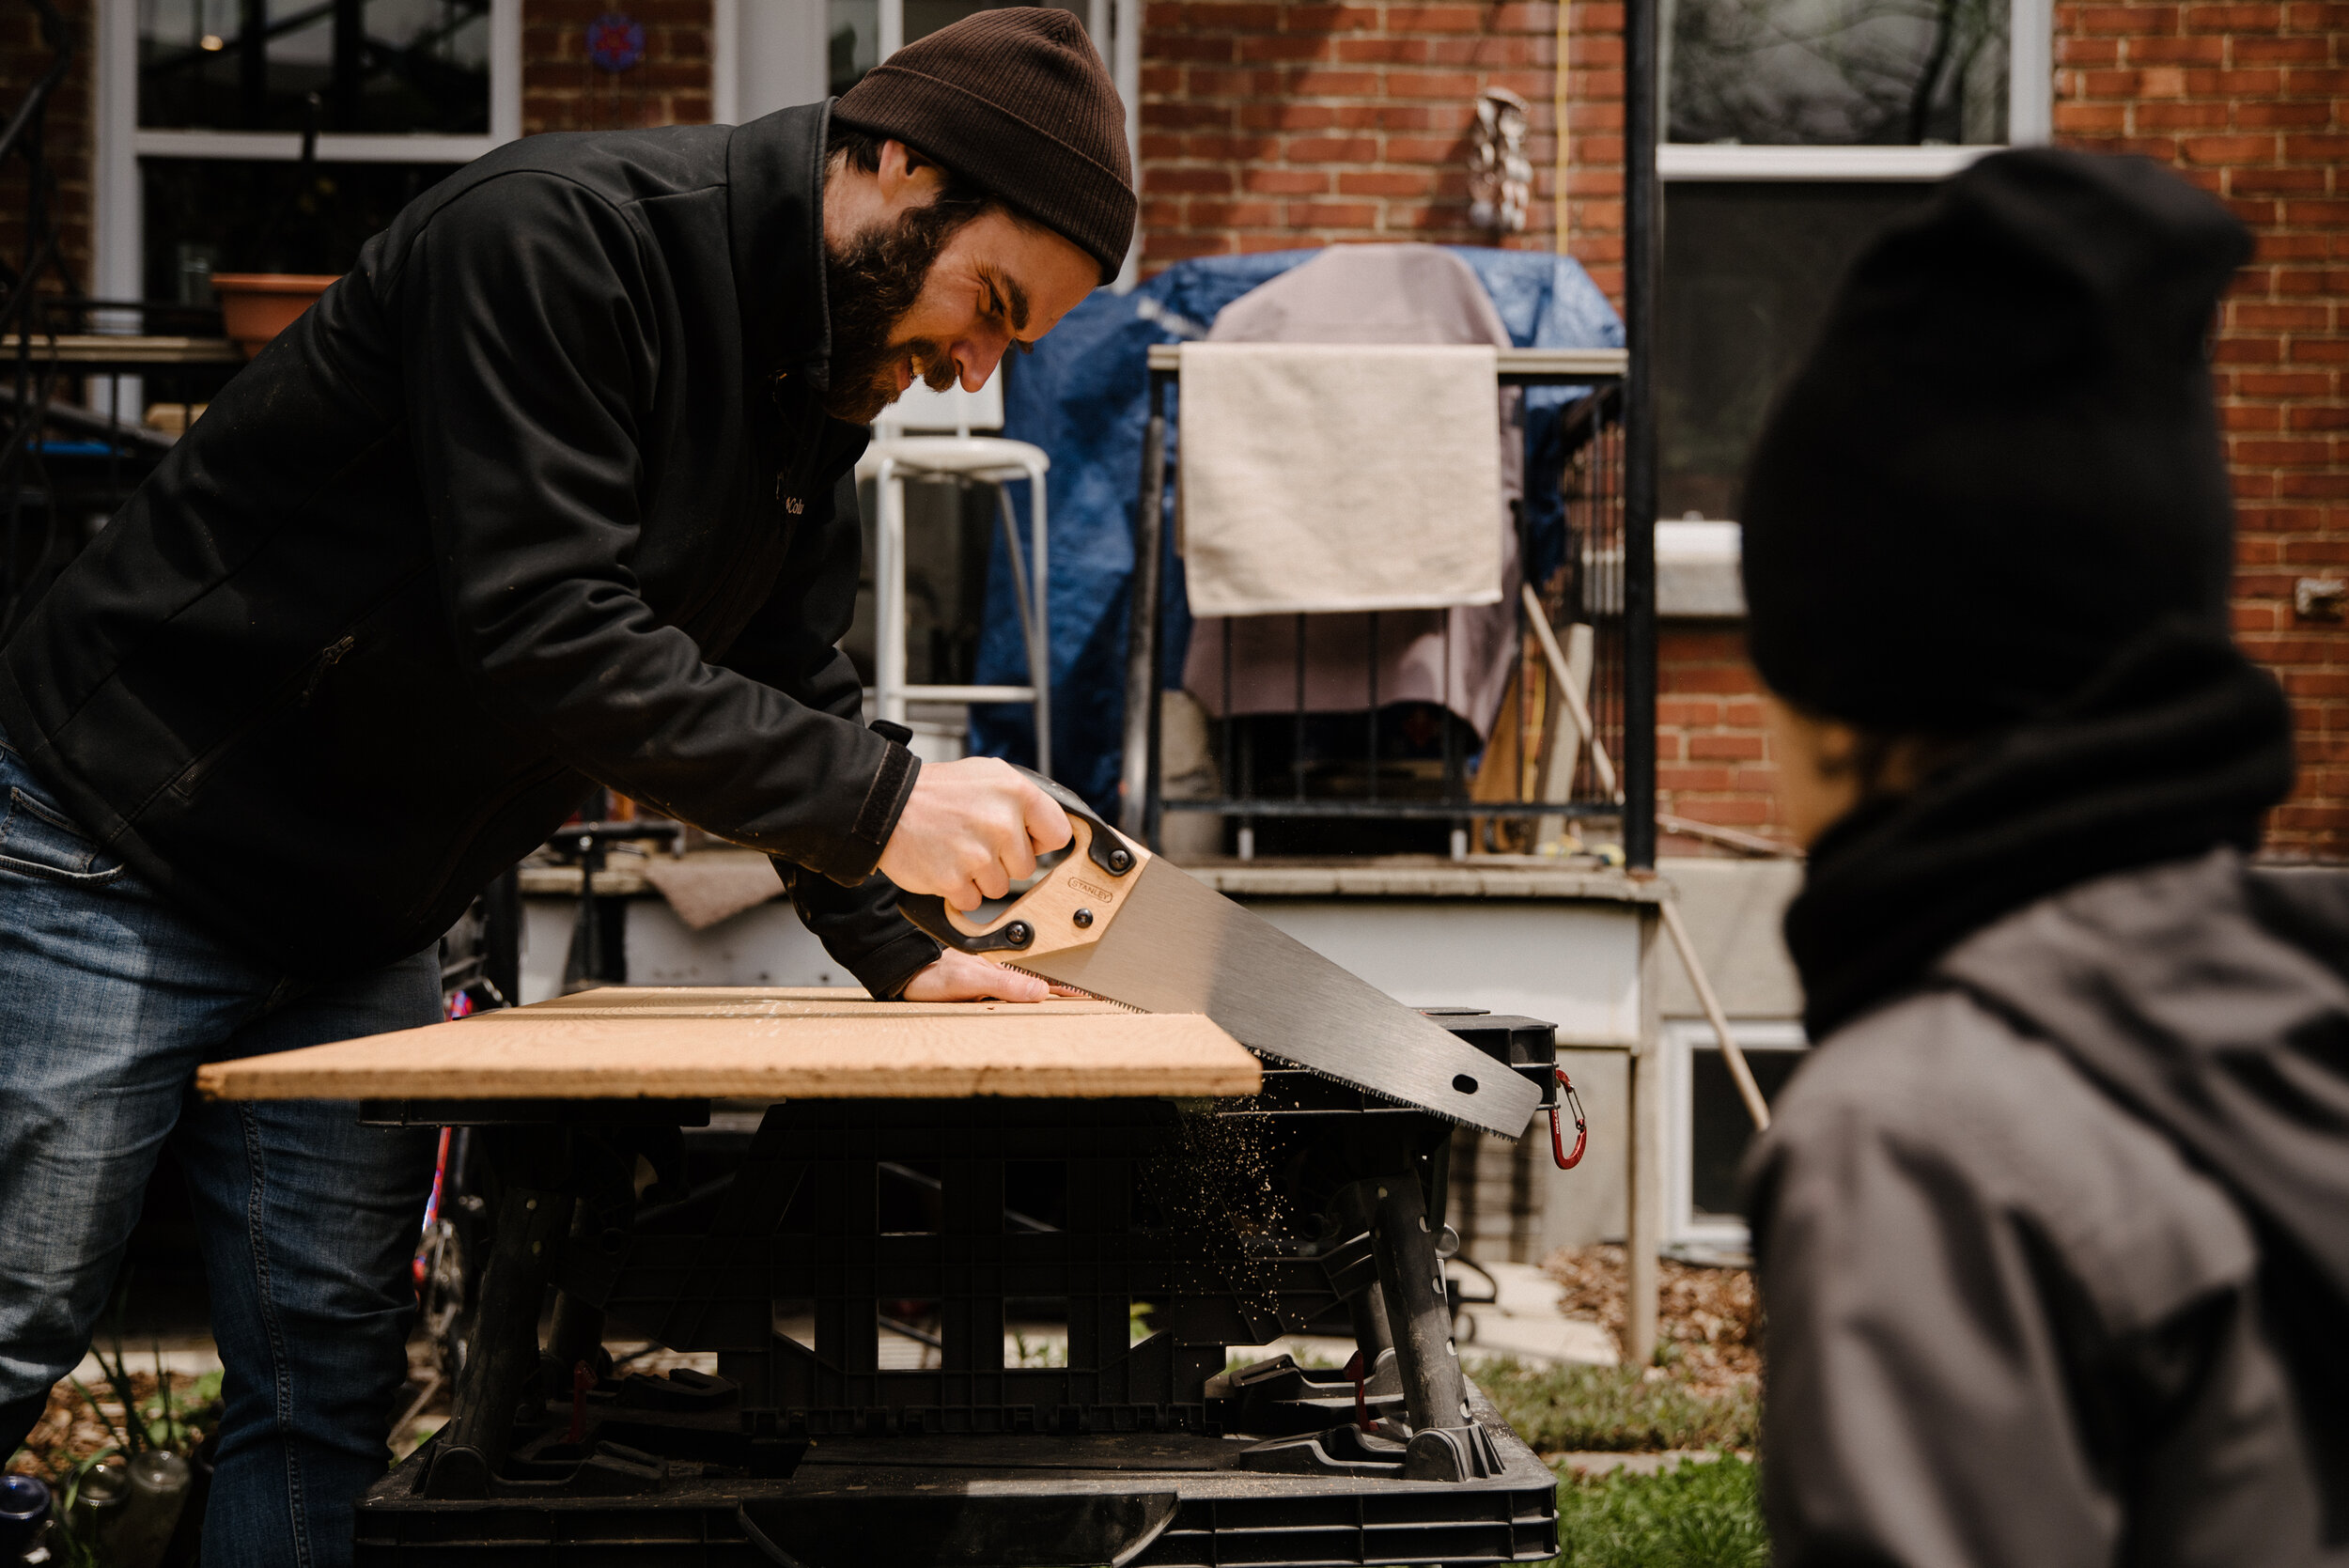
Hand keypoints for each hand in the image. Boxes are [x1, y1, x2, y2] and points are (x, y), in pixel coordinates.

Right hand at [878, 756, 1070, 911]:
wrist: (884, 805)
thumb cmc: (936, 791)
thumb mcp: (987, 774)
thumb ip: (1023, 799)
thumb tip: (1053, 829)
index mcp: (1016, 792)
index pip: (1057, 834)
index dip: (1040, 841)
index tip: (1026, 841)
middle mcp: (1001, 822)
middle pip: (1026, 868)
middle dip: (1004, 861)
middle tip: (975, 840)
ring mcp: (978, 854)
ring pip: (1000, 888)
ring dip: (980, 877)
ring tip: (957, 850)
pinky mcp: (954, 881)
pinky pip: (972, 901)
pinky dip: (958, 891)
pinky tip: (945, 864)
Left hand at [897, 949, 1086, 1002]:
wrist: (905, 972)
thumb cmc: (931, 973)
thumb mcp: (969, 979)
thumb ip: (1005, 983)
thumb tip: (1040, 990)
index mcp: (1003, 970)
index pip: (1044, 980)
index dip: (1069, 987)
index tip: (1092, 992)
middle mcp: (999, 976)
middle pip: (1041, 985)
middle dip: (1068, 989)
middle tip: (1094, 996)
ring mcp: (991, 984)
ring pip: (1029, 991)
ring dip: (1052, 994)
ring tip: (1077, 997)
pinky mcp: (980, 992)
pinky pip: (1013, 997)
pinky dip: (1031, 999)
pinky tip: (1039, 1002)